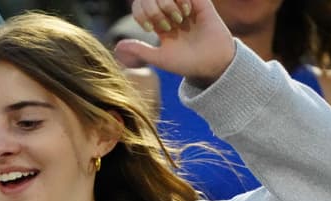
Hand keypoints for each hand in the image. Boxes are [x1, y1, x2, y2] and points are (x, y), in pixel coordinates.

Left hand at [114, 0, 235, 86]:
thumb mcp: (160, 58)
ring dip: (166, 3)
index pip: (140, 6)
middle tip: (165, 26)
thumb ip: (140, 50)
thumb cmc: (186, 63)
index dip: (141, 13)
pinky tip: (186, 12)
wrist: (212, 64)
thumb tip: (118, 46)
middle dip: (153, 9)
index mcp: (159, 23)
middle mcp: (171, 12)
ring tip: (177, 20)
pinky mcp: (200, 2)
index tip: (150, 29)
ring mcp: (185, 5)